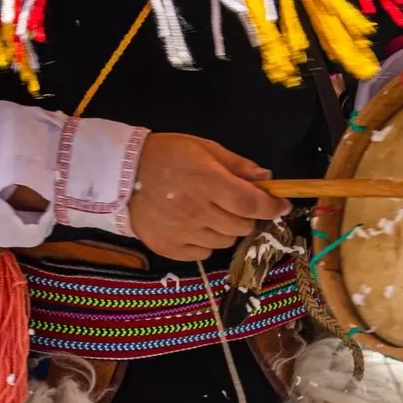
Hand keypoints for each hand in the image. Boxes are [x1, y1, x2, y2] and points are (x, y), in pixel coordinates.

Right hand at [128, 133, 290, 261]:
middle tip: (237, 205)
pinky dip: (205, 243)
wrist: (120, 173)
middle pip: (242, 227)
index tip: (282, 206)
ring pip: (224, 242)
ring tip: (212, 215)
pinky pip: (202, 254)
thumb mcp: (203, 148)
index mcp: (209, 183)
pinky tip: (195, 227)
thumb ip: (237, 164)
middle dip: (247, 217)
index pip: (252, 204)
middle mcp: (198, 211)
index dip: (272, 207)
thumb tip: (267, 177)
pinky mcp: (169, 248)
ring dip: (226, 231)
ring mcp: (183, 233)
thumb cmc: (166, 155)